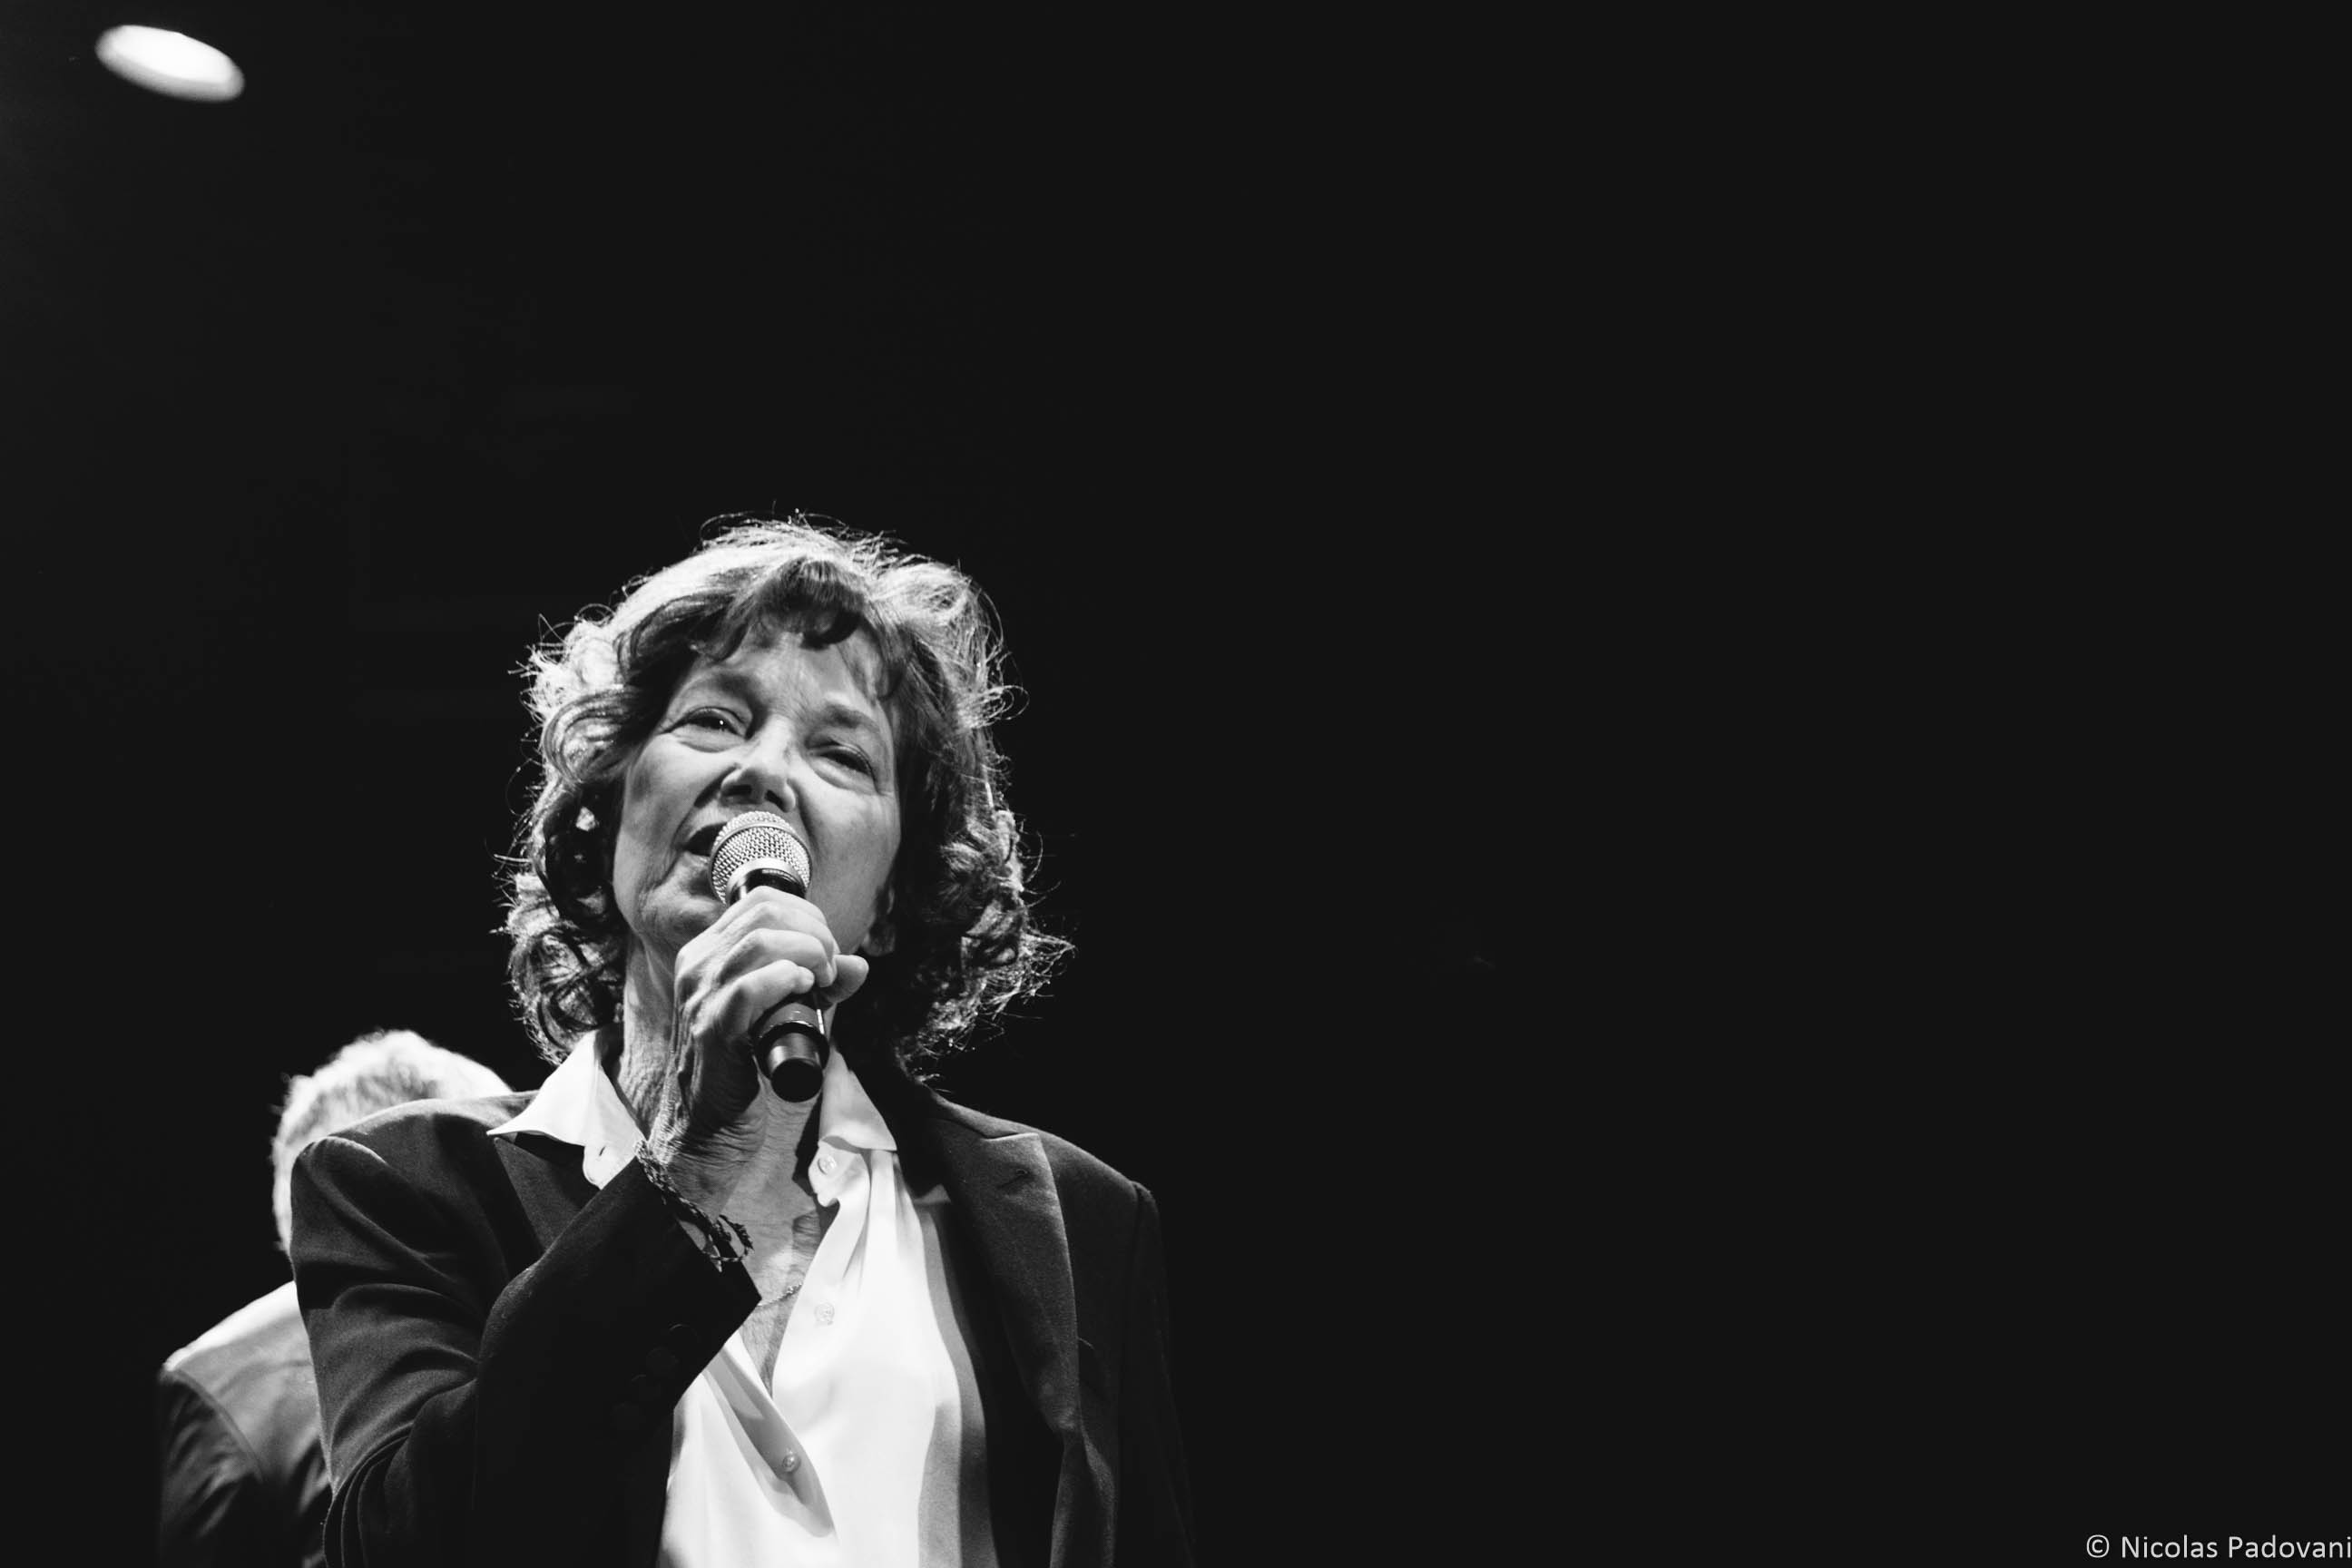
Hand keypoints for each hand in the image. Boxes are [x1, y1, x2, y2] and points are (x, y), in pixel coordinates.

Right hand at [644, 886, 871, 1205]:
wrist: (707, 1126)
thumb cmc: (744, 1065)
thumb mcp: (786, 1012)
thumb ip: (821, 984)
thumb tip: (859, 965)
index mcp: (708, 952)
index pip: (761, 900)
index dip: (808, 915)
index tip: (828, 949)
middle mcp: (697, 965)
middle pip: (764, 913)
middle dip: (814, 932)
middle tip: (831, 967)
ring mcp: (700, 997)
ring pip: (759, 943)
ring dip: (807, 954)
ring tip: (822, 982)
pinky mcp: (712, 1031)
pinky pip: (749, 989)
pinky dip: (785, 981)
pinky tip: (803, 990)